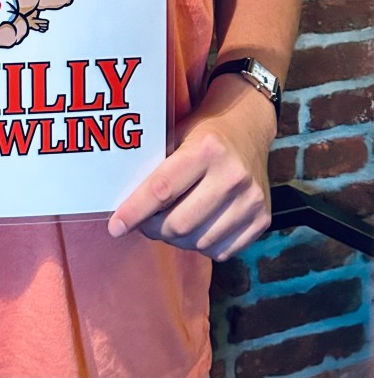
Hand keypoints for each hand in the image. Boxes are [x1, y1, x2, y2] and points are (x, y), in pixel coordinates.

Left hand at [107, 77, 275, 261]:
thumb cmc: (202, 133)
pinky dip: (202, 245)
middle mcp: (233, 175)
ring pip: (199, 242)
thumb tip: (124, 206)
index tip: (116, 226)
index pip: (162, 189)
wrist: (248, 128)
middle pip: (179, 223)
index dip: (135, 211)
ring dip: (176, 239)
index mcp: (207, 149)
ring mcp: (252, 200)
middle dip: (153, 228)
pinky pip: (221, 251)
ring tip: (169, 222)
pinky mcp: (263, 219)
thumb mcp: (176, 135)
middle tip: (143, 222)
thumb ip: (154, 167)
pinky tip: (196, 227)